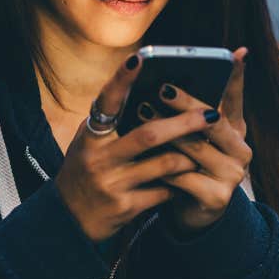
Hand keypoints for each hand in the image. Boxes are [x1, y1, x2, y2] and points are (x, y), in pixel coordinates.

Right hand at [53, 53, 214, 242]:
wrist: (67, 220)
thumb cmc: (83, 171)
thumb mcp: (87, 143)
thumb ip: (110, 121)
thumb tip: (144, 90)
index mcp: (89, 137)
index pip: (106, 102)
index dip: (121, 80)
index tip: (138, 59)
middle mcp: (99, 158)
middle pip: (148, 135)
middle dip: (183, 123)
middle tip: (210, 113)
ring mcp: (112, 184)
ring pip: (163, 164)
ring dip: (189, 155)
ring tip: (207, 147)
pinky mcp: (125, 207)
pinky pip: (163, 192)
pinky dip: (179, 183)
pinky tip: (191, 176)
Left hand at [156, 47, 251, 233]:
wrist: (192, 214)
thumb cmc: (188, 166)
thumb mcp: (193, 138)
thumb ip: (189, 113)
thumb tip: (166, 79)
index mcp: (237, 131)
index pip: (236, 99)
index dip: (237, 77)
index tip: (235, 54)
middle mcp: (241, 150)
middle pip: (212, 121)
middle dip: (185, 103)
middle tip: (162, 88)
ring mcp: (232, 175)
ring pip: (194, 148)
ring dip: (166, 132)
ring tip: (141, 114)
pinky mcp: (217, 198)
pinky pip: (183, 176)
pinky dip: (161, 165)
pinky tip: (142, 154)